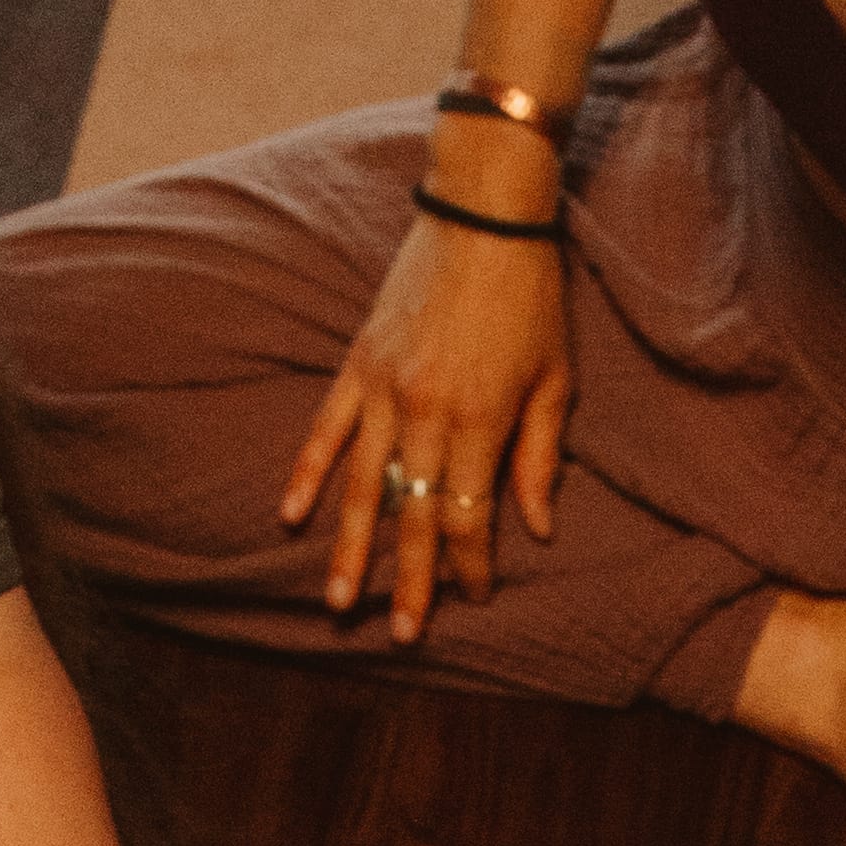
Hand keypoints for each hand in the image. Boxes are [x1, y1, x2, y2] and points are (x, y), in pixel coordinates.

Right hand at [280, 187, 574, 644]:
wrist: (485, 209)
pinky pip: (327, 428)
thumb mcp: (556, 378)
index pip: (470, 515)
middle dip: (409, 581)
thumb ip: (541, 456)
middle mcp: (428, 410)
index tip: (474, 596)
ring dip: (351, 548)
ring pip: (365, 485)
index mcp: (481, 418)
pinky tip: (289, 517)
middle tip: (400, 636)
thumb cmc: (532, 294)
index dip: (471, 565)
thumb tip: (537, 528)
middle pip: (416, 515)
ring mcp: (386, 386)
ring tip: (339, 603)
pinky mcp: (360, 361)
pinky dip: (306, 473)